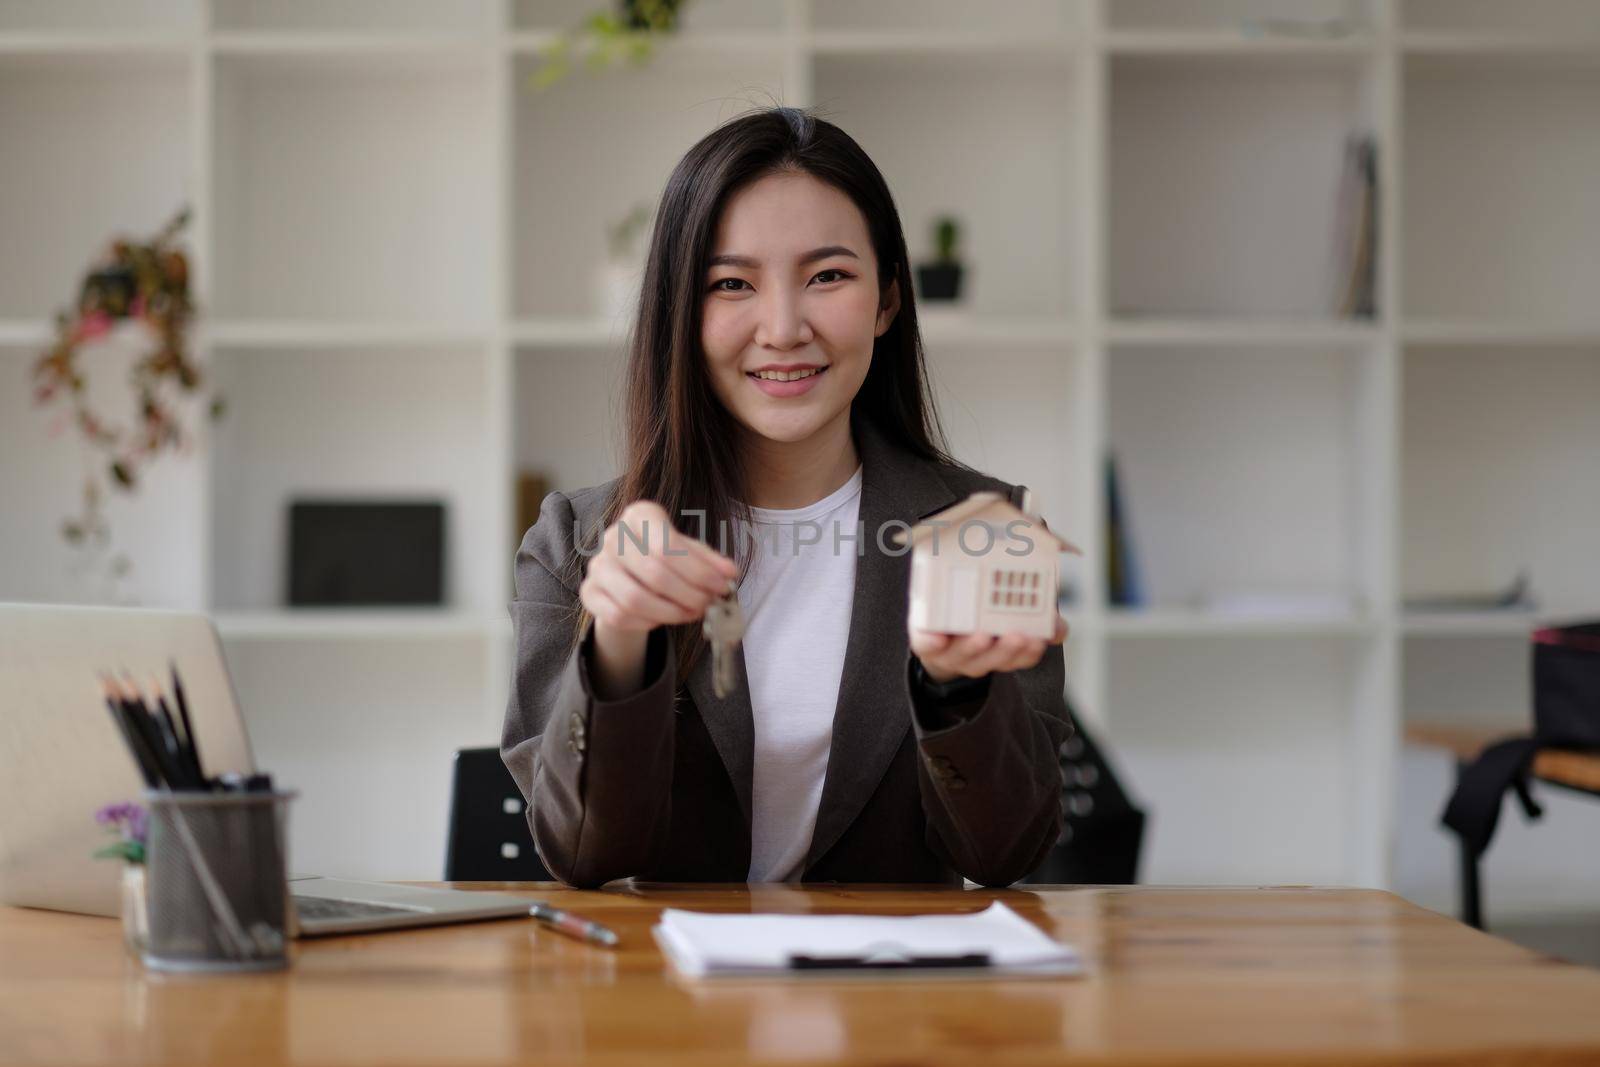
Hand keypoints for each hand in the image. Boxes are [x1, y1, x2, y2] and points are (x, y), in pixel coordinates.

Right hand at [580, 500, 738, 637]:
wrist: (628, 574)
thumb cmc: (663, 559)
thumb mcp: (689, 552)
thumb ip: (709, 561)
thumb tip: (730, 573)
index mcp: (639, 515)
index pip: (669, 546)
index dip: (699, 571)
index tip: (723, 586)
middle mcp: (613, 536)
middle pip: (654, 573)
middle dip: (688, 594)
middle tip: (708, 605)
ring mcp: (597, 565)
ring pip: (635, 599)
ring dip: (670, 613)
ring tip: (691, 613)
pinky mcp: (588, 592)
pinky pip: (619, 615)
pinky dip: (647, 623)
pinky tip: (663, 619)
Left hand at [909, 614, 1068, 684]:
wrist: (936, 631)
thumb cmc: (979, 621)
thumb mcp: (1012, 617)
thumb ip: (1039, 620)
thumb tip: (1061, 629)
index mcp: (1000, 652)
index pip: (1019, 658)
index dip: (1028, 653)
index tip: (1037, 640)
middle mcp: (977, 657)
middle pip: (993, 660)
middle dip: (1006, 651)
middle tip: (1017, 636)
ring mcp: (950, 652)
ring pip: (964, 656)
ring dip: (975, 648)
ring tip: (983, 635)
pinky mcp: (925, 643)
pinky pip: (926, 646)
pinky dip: (932, 643)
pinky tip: (937, 638)